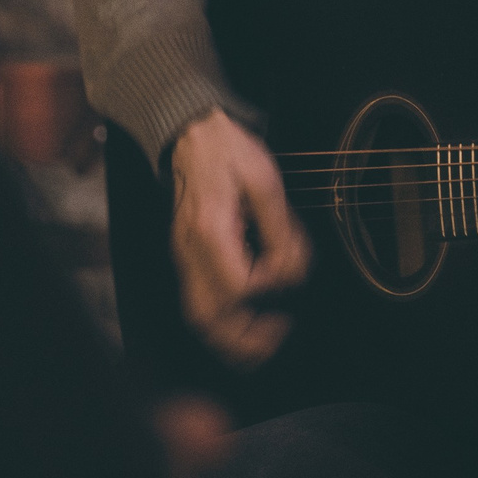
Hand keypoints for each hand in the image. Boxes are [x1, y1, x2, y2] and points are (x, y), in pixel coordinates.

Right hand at [168, 109, 309, 366]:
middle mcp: (191, 250)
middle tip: (277, 335)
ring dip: (230, 338)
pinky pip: (198, 301)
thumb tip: (292, 269)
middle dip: (244, 341)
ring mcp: (185, 256)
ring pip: (199, 316)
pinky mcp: (187, 256)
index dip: (269, 285)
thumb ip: (281, 229)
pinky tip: (246, 314)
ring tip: (262, 338)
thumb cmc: (227, 153)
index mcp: (211, 230)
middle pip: (208, 317)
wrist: (192, 136)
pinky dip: (222, 320)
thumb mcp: (265, 181)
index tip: (288, 269)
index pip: (238, 284)